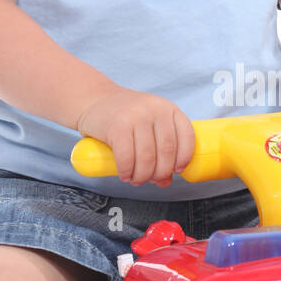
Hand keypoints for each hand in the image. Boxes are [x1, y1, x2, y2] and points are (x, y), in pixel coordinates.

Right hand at [77, 86, 195, 187]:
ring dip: (143, 176)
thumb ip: (159, 149)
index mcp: (168, 108)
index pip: (187, 136)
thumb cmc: (124, 116)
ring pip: (147, 158)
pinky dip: (127, 171)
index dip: (184, 158)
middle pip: (167, 151)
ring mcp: (136, 116)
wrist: (94, 99)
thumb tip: (166, 182)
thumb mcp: (149, 126)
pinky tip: (125, 175)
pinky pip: (127, 157)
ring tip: (136, 180)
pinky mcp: (117, 126)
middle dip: (160, 173)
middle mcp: (155, 110)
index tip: (176, 171)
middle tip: (151, 180)